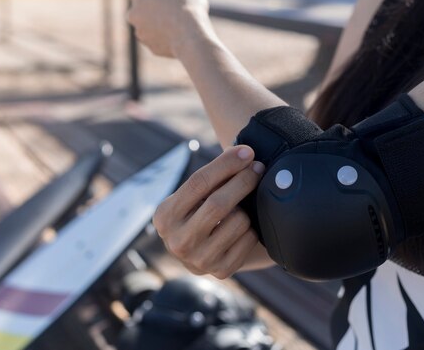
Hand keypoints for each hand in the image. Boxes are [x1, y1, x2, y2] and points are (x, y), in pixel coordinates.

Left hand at [127, 0, 212, 57]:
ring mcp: (140, 32)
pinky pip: (158, 40)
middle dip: (154, 8)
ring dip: (159, 24)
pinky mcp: (150, 47)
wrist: (190, 34)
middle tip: (174, 8)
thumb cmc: (186, 4)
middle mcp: (133, 12)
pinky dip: (165, 38)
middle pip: (143, 8)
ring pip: (149, 26)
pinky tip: (179, 35)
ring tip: (179, 23)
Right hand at [153, 145, 264, 278]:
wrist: (198, 250)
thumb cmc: (198, 211)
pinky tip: (243, 225)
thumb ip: (212, 176)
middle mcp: (177, 241)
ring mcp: (199, 260)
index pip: (198, 182)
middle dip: (243, 181)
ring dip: (246, 208)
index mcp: (165, 216)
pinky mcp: (221, 271)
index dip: (226, 165)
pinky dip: (251, 227)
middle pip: (218, 204)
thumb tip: (245, 154)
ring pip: (238, 221)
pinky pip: (248, 239)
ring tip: (241, 206)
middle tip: (258, 167)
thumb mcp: (192, 196)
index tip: (246, 152)